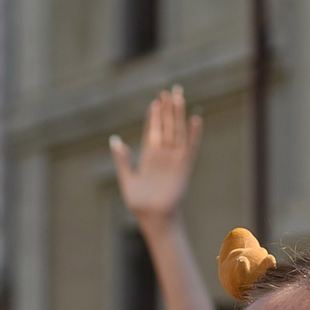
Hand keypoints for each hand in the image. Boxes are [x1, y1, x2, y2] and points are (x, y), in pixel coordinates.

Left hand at [109, 86, 203, 225]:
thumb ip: (122, 160)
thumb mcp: (127, 179)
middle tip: (169, 90)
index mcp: (149, 157)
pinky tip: (194, 119)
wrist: (154, 218)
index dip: (154, 116)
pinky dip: (193, 134)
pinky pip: (190, 147)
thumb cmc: (140, 204)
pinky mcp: (183, 167)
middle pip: (166, 127)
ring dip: (177, 115)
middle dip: (167, 109)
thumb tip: (115, 140)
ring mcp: (174, 160)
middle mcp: (163, 156)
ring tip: (178, 96)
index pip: (153, 131)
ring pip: (177, 132)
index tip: (155, 100)